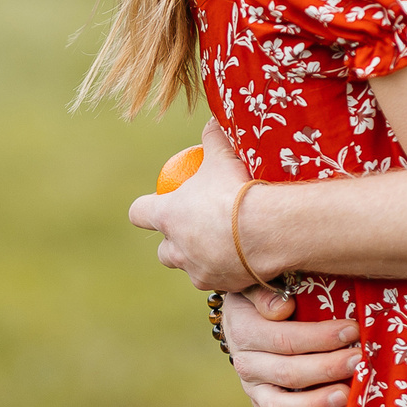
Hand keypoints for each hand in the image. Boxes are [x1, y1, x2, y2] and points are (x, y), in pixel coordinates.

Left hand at [127, 124, 254, 289]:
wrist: (268, 230)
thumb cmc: (237, 190)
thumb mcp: (222, 154)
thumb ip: (213, 137)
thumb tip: (212, 119)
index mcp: (168, 216)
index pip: (138, 213)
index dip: (145, 208)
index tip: (157, 203)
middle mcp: (178, 248)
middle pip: (165, 251)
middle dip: (176, 243)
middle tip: (196, 229)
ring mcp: (199, 270)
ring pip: (193, 269)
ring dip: (203, 259)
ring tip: (227, 246)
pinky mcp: (224, 286)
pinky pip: (223, 280)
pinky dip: (232, 271)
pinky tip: (248, 260)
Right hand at [226, 282, 360, 406]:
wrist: (243, 317)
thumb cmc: (263, 295)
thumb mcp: (258, 282)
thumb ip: (266, 291)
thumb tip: (282, 308)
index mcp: (244, 329)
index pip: (285, 338)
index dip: (320, 337)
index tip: (353, 330)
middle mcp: (245, 362)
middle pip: (288, 373)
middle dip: (328, 368)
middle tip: (359, 361)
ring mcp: (252, 388)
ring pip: (280, 406)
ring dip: (315, 403)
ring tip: (346, 396)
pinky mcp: (260, 406)